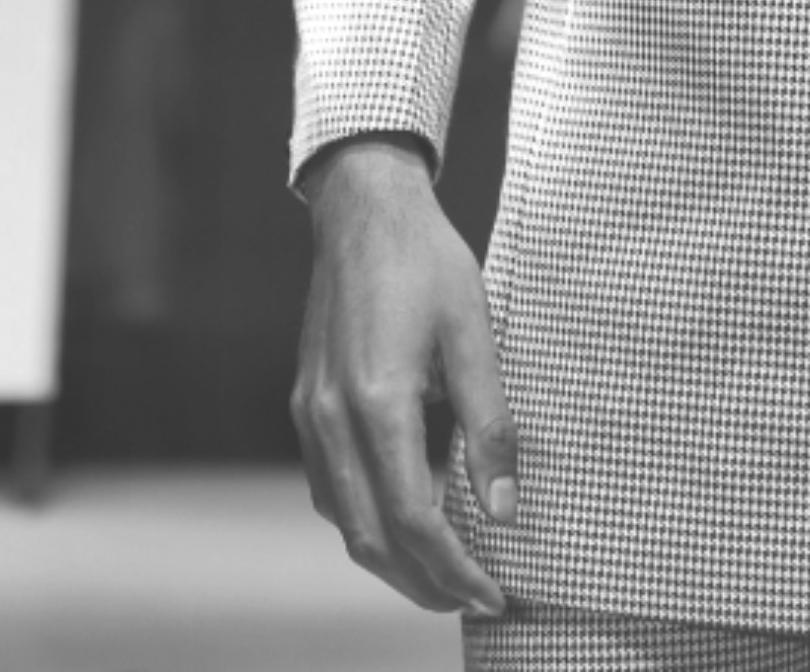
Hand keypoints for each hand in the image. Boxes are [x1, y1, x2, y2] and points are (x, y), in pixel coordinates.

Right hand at [291, 132, 514, 618]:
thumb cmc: (426, 260)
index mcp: (377, 401)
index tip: (494, 593)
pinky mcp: (306, 405)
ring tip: (446, 574)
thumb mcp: (475, 334)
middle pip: (370, 537)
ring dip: (392, 560)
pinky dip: (367, 520)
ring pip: (344, 521)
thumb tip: (503, 508)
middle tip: (474, 599)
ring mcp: (310, 414)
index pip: (413, 519)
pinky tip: (405, 517)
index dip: (455, 569)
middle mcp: (331, 419)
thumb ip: (489, 425)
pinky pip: (332, 488)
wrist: (364, 208)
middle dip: (423, 583)